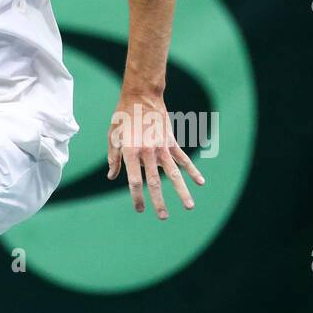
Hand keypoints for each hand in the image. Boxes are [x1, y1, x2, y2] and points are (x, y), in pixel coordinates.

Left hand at [105, 88, 204, 219]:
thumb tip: (112, 176)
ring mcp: (161, 147)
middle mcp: (147, 152)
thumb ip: (114, 157)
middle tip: (163, 217)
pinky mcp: (171, 141)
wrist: (142, 96)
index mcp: (130, 151)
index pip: (134, 180)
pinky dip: (192, 171)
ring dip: (182, 191)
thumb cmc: (123, 116)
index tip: (140, 209)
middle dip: (159, 201)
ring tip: (189, 207)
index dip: (137, 197)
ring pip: (173, 173)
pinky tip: (200, 182)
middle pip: (154, 181)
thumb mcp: (113, 136)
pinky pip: (183, 159)